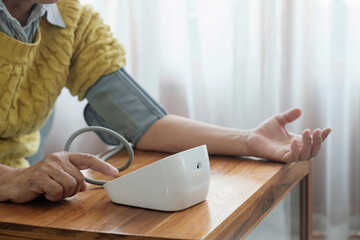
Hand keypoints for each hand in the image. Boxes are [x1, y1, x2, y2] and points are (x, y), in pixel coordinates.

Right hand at [2, 152, 118, 202]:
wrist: (14, 182)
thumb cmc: (40, 180)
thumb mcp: (58, 176)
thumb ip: (73, 178)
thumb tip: (85, 187)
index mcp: (65, 156)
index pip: (88, 158)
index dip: (103, 165)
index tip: (115, 173)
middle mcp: (58, 158)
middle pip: (80, 179)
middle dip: (73, 190)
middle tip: (59, 190)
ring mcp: (49, 166)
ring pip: (71, 186)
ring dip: (62, 194)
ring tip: (51, 191)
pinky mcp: (40, 177)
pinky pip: (58, 191)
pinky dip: (54, 197)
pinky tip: (45, 193)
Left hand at [246, 108, 330, 162]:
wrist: (252, 137)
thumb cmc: (265, 130)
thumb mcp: (279, 119)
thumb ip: (289, 116)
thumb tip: (300, 110)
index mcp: (297, 141)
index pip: (314, 142)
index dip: (322, 137)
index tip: (328, 129)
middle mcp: (295, 149)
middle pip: (313, 151)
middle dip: (318, 142)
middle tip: (316, 130)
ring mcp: (289, 154)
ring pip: (305, 155)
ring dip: (309, 145)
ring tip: (306, 132)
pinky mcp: (280, 158)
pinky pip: (292, 158)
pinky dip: (296, 151)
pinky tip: (295, 141)